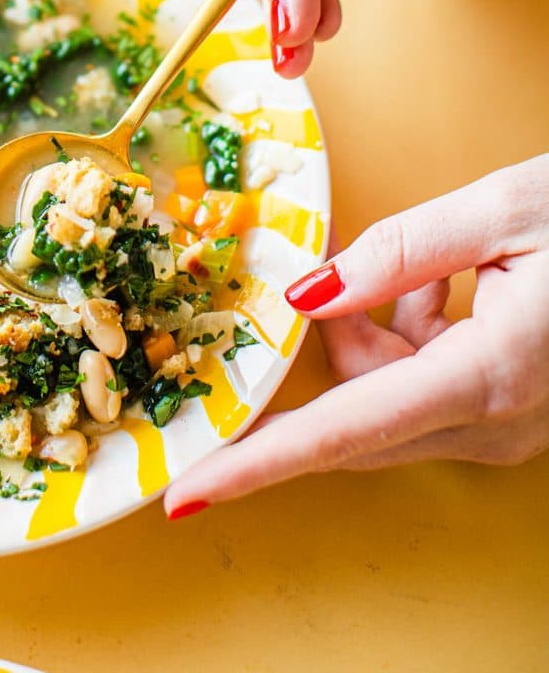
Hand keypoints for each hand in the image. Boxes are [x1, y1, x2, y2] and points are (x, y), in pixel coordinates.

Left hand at [163, 156, 548, 517]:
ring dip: (381, 326)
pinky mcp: (509, 411)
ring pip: (389, 392)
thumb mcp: (502, 211)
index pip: (348, 431)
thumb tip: (308, 291)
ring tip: (434, 264)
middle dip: (332, 351)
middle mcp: (498, 419)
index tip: (191, 488)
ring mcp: (508, 424)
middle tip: (334, 288)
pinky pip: (423, 382)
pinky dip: (413, 330)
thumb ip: (398, 251)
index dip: (261, 460)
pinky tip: (448, 281)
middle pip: (360, 412)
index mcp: (491, 375)